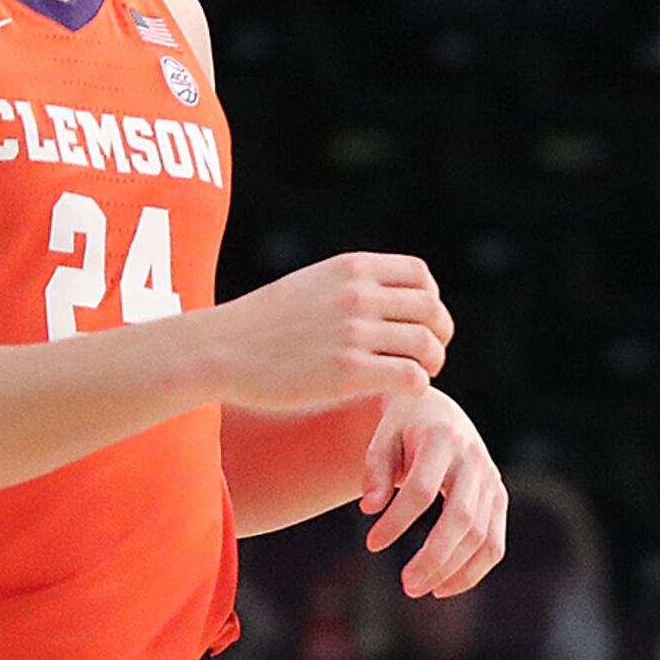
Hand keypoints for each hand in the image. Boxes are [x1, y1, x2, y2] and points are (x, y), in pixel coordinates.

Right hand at [211, 252, 452, 409]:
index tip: (420, 321)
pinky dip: (418, 386)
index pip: (421, 276)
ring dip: (431, 363)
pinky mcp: (349, 372)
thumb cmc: (264, 323)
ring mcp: (354, 332)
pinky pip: (411, 376)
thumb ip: (352, 286)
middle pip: (432, 311)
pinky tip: (404, 390)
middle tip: (429, 354)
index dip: (431, 300)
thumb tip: (397, 300)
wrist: (220, 350)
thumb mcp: (312, 284)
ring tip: (418, 373)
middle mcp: (357, 295)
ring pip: (427, 345)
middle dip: (439, 335)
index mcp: (351, 269)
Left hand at [361, 388, 507, 596]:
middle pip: (460, 519)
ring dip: (452, 570)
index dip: (397, 521)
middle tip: (406, 585)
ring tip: (420, 590)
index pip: (422, 489)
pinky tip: (445, 587)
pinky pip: (494, 543)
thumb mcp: (382, 435)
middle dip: (434, 557)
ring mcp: (492, 481)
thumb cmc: (403, 425)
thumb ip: (375, 468)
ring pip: (482, 536)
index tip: (371, 544)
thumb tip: (371, 509)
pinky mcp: (499, 498)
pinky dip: (474, 571)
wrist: (441, 411)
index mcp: (443, 438)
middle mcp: (475, 460)